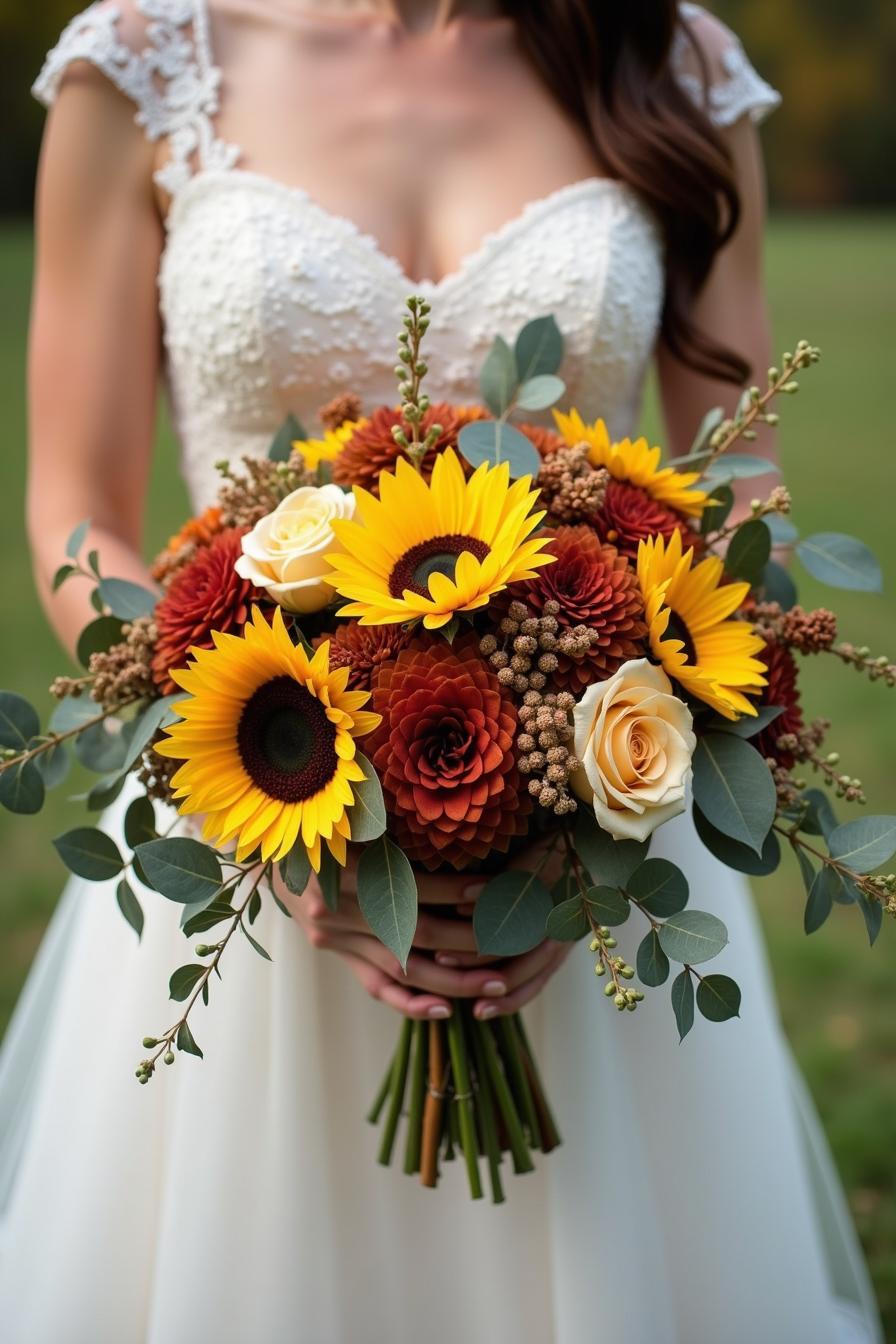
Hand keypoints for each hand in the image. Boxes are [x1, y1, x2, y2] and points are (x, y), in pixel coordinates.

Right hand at [275, 835, 570, 1020]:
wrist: (266, 844)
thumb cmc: (321, 816)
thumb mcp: (352, 808)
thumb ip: (393, 814)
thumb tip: (452, 808)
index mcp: (343, 868)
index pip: (414, 886)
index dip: (458, 891)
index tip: (499, 891)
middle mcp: (337, 909)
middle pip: (416, 934)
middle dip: (470, 941)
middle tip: (515, 942)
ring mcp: (334, 936)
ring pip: (402, 968)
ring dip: (453, 981)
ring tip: (497, 984)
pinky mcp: (333, 951)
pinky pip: (375, 985)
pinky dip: (409, 1002)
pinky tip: (444, 1011)